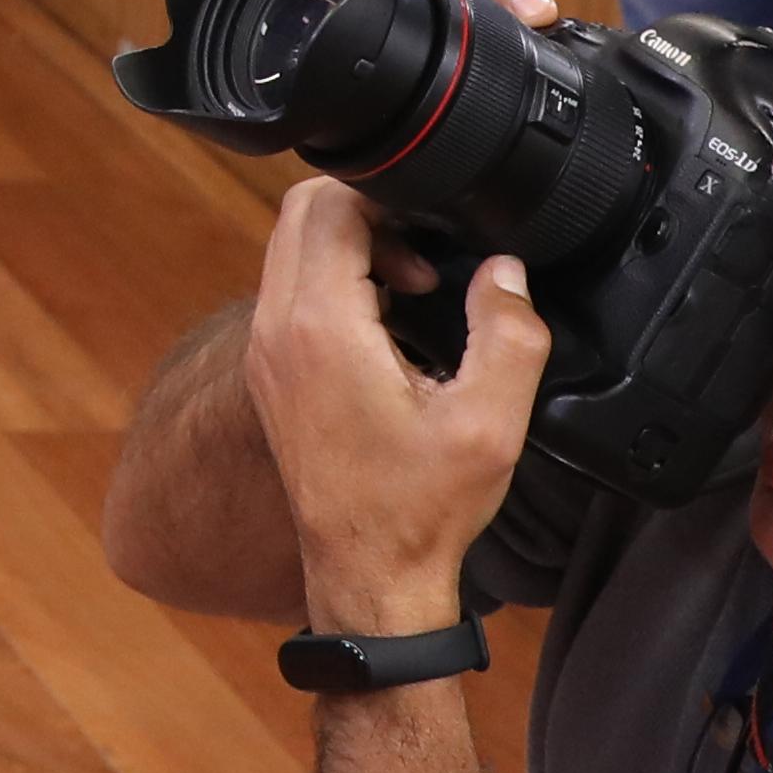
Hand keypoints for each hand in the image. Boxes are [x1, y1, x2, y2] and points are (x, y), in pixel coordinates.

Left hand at [241, 175, 548, 636]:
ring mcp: (263, 349)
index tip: (438, 233)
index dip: (388, 198)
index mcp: (320, 326)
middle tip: (428, 258)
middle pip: (302, 213)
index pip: (329, 204)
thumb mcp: (490, 423)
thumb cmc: (422, 506)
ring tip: (417, 291)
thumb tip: (505, 270)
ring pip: (291, 248)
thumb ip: (509, 333)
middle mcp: (276, 327)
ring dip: (351, 247)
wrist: (368, 574)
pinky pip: (289, 289)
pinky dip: (334, 281)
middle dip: (368, 212)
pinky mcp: (268, 369)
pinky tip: (390, 323)